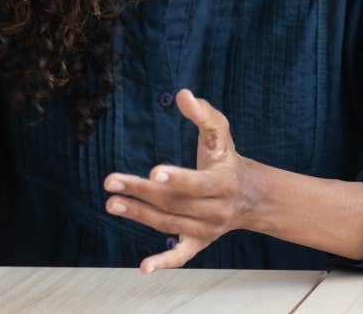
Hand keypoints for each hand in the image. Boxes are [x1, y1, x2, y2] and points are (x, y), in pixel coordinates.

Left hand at [103, 89, 258, 272]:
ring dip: (140, 215)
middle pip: (175, 204)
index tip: (154, 172)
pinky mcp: (200, 242)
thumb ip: (204, 113)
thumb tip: (183, 94)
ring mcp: (207, 229)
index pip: (198, 184)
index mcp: (223, 182)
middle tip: (111, 184)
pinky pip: (182, 256)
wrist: (251, 195)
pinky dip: (164, 263)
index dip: (177, 179)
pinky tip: (143, 268)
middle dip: (142, 193)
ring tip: (112, 203)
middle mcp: (216, 209)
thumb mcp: (221, 133)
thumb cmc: (227, 158)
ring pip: (170, 224)